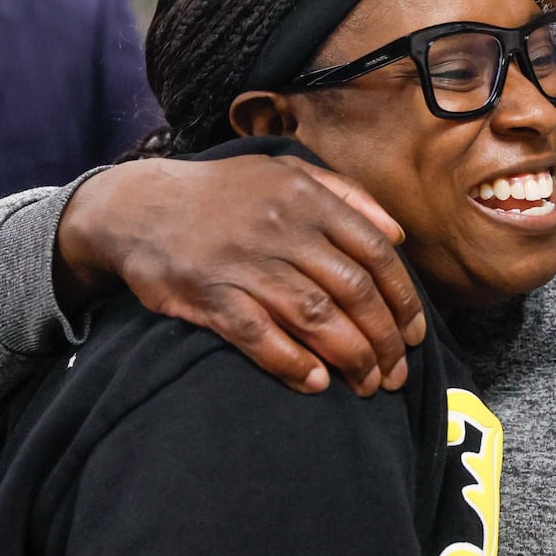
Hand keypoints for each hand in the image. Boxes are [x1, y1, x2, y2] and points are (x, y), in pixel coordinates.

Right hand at [53, 155, 426, 395]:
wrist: (139, 205)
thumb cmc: (224, 193)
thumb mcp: (286, 171)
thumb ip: (346, 195)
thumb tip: (397, 234)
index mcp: (306, 197)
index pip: (374, 252)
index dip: (402, 297)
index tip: (415, 333)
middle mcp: (280, 228)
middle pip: (351, 290)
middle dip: (383, 338)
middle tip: (396, 373)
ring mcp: (244, 262)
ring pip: (314, 316)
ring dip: (349, 356)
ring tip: (367, 384)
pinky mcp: (209, 294)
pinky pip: (259, 335)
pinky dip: (291, 361)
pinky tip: (315, 381)